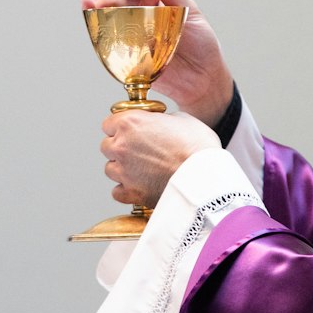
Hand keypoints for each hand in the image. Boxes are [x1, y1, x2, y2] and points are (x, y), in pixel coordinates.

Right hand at [81, 0, 232, 127]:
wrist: (200, 80)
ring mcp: (128, 26)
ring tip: (112, 2)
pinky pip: (101, 26)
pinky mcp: (120, 45)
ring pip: (107, 3)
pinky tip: (86, 2)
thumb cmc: (201, 46)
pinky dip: (89, 11)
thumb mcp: (191, 12)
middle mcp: (139, 8)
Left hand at [101, 111, 218, 207]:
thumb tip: (158, 124)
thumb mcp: (181, 120)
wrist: (206, 179)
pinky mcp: (131, 193)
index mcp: (130, 123)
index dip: (121, 127)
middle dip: (120, 147)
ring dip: (122, 168)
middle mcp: (121, 146)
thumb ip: (159, 120)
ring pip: (110, 169)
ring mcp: (124, 171)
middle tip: (139, 150)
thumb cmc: (198, 148)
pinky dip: (126, 189)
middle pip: (106, 146)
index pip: (108, 124)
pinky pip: (118, 191)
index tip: (130, 132)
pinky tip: (140, 185)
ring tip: (142, 169)